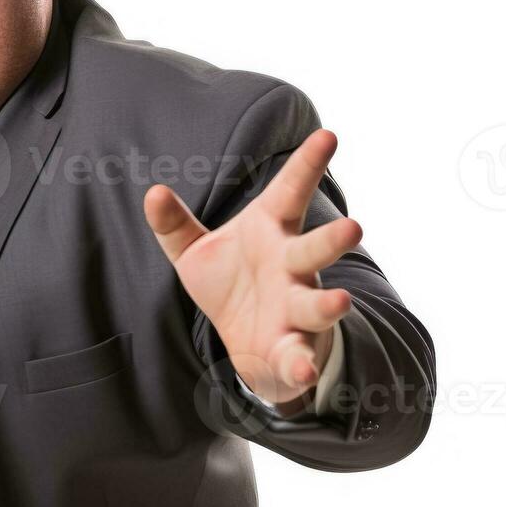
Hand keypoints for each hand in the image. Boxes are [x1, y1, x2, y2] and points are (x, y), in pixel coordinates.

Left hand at [144, 128, 360, 404]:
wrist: (249, 342)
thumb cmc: (231, 282)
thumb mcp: (195, 252)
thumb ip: (173, 224)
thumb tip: (152, 193)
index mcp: (272, 232)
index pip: (291, 192)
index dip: (308, 165)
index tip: (328, 134)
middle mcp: (292, 267)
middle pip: (315, 249)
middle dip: (332, 240)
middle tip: (353, 227)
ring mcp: (297, 308)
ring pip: (317, 305)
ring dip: (328, 305)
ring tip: (339, 302)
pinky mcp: (293, 350)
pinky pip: (299, 358)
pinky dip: (301, 366)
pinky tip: (303, 372)